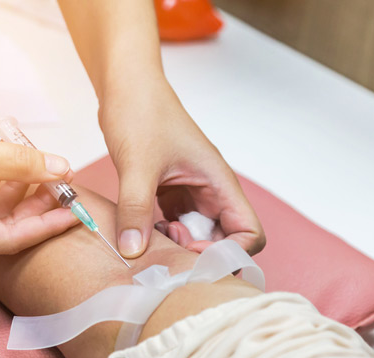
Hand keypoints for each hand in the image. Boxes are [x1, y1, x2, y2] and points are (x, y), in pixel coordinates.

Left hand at [99, 79, 264, 256]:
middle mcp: (210, 191)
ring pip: (198, 236)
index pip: (249, 233)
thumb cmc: (141, 113)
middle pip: (224, 241)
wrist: (125, 87)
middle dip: (199, 254)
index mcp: (218, 182)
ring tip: (150, 239)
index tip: (192, 253)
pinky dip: (162, 235)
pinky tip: (141, 232)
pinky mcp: (170, 192)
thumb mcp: (137, 164)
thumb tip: (133, 251)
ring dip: (179, 247)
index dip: (228, 253)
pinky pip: (176, 225)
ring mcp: (191, 193)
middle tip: (165, 250)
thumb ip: (135, 209)